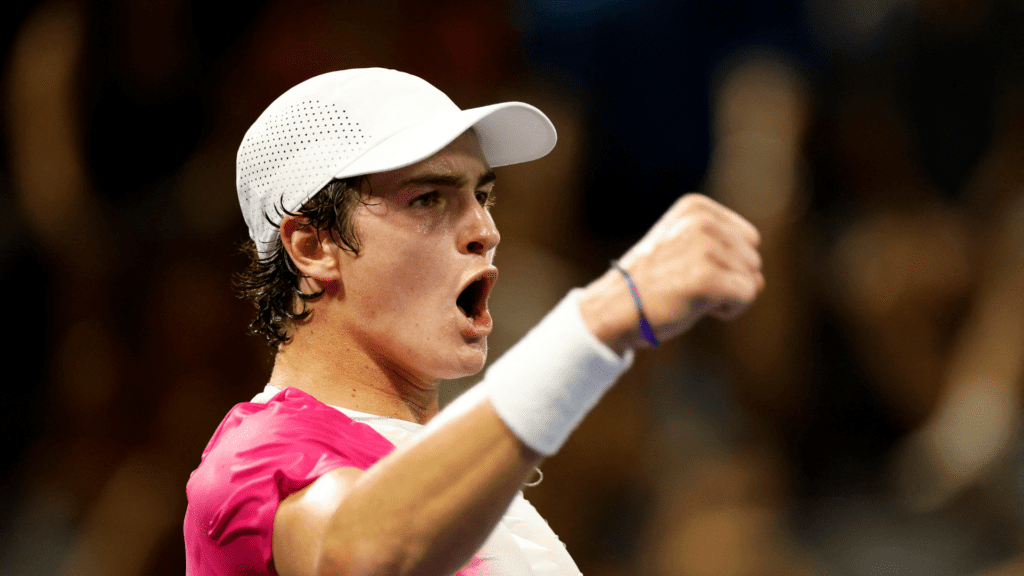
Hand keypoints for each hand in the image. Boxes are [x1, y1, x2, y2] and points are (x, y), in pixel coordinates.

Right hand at [580, 193, 764, 352]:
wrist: (614, 308)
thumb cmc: (648, 284)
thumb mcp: (681, 249)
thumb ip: (724, 254)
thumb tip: (760, 280)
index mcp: (696, 208)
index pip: (748, 237)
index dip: (727, 261)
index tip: (692, 270)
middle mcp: (703, 222)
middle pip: (753, 257)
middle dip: (730, 279)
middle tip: (690, 287)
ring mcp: (705, 248)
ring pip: (753, 279)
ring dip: (728, 296)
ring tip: (692, 296)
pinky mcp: (708, 278)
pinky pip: (747, 295)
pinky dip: (730, 310)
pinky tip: (702, 308)